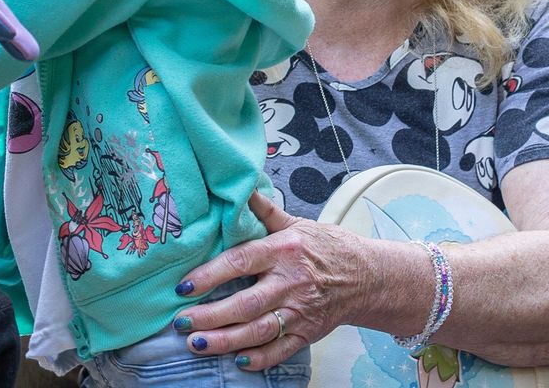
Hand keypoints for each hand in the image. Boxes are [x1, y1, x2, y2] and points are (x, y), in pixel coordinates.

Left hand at [171, 192, 372, 370]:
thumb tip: (239, 187)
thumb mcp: (296, 223)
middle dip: (210, 315)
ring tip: (196, 343)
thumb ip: (264, 211)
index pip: (240, 262)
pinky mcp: (308, 334)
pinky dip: (259, 359)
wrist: (367, 276)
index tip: (183, 286)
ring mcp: (300, 311)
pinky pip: (280, 350)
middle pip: (245, 303)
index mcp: (284, 250)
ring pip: (258, 331)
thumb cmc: (326, 247)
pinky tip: (236, 361)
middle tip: (181, 322)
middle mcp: (291, 282)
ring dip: (225, 341)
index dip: (209, 275)